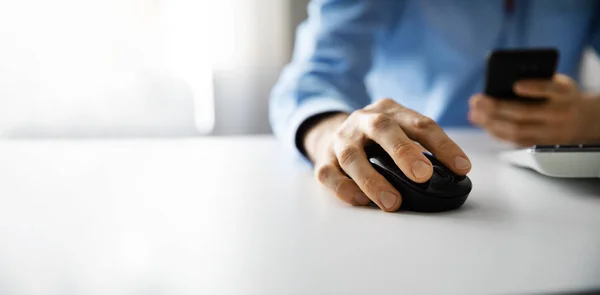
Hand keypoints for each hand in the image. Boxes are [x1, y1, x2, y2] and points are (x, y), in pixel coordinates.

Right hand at [303, 99, 471, 211]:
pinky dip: (345, 189)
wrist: (333, 133)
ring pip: (352, 155)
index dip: (443, 145)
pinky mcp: (324, 159)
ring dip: (373, 180)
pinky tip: (362, 201)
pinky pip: (329, 174)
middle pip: (383, 130)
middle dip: (404, 152)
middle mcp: (364, 120)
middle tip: (423, 175)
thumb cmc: (378, 140)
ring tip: (393, 202)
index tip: (462, 168)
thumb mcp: (401, 132)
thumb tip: (453, 177)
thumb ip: (421, 148)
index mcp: (390, 112)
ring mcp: (341, 139)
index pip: (420, 124)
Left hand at [469, 74, 599, 145]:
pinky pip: (516, 141)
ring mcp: (551, 132)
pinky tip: (484, 124)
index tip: (516, 85)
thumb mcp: (558, 83)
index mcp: (564, 93)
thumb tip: (503, 84)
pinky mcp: (542, 145)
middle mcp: (559, 114)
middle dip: (497, 107)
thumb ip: (537, 81)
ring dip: (492, 123)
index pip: (551, 89)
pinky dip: (497, 133)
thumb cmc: (562, 97)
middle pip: (525, 113)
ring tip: (475, 113)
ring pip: (518, 131)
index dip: (534, 88)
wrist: (585, 120)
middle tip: (477, 100)